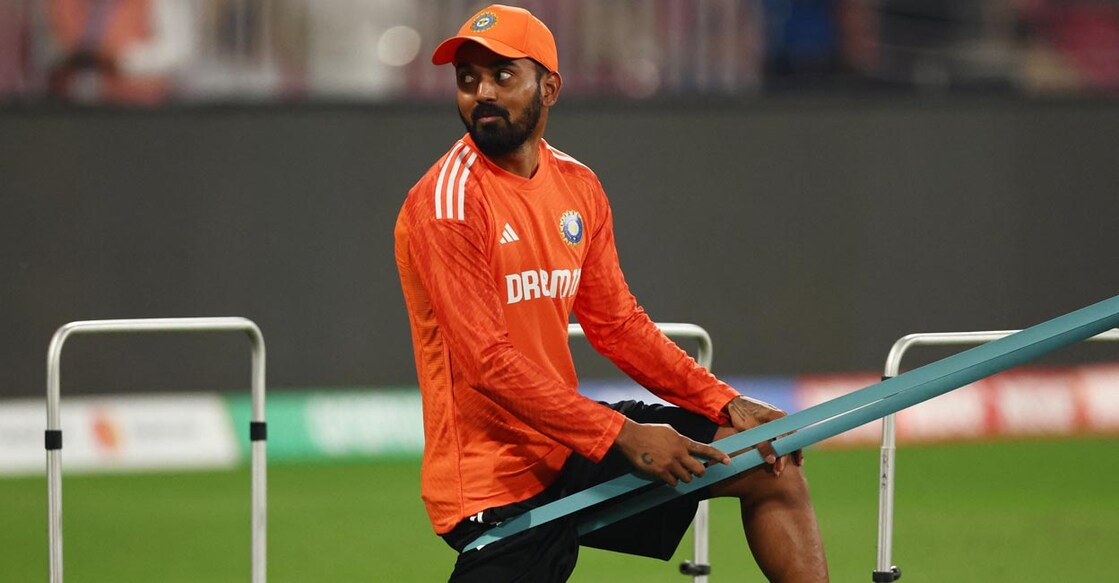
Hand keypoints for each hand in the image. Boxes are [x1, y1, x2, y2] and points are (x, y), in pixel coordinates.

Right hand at [613, 419, 729, 486]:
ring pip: (687, 478)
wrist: (631, 437)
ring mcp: (670, 463)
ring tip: (674, 471)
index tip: (728, 461)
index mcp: (682, 441)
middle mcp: (679, 453)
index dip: (718, 456)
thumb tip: (688, 447)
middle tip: (692, 472)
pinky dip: (671, 481)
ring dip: (683, 477)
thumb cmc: (649, 432)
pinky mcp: (661, 472)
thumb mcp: (669, 431)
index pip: (704, 449)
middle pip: (699, 470)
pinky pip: (673, 482)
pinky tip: (665, 474)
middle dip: (698, 473)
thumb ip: (680, 440)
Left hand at [724, 396, 803, 475]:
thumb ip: (762, 445)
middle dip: (783, 457)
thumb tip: (772, 460)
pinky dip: (782, 447)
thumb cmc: (742, 415)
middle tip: (777, 471)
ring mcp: (779, 421)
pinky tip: (785, 458)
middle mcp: (782, 419)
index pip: (786, 440)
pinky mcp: (773, 424)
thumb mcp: (751, 431)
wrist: (733, 403)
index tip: (780, 466)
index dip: (783, 455)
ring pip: (786, 440)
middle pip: (788, 441)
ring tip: (781, 468)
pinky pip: (781, 437)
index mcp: (779, 418)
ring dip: (784, 454)